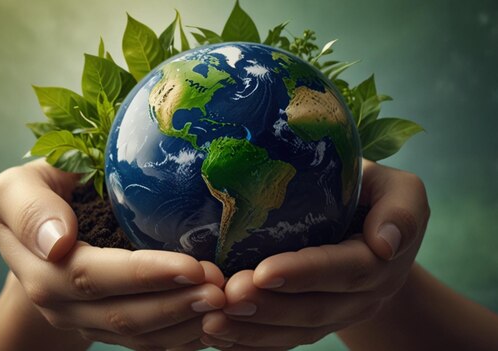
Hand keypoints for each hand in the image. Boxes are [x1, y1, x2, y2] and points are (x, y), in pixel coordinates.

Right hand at [0, 159, 225, 349]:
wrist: (31, 234)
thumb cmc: (32, 196)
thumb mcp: (15, 189)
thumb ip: (29, 209)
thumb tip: (57, 243)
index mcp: (42, 269)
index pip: (95, 277)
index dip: (145, 276)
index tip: (193, 266)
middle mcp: (60, 305)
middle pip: (124, 314)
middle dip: (177, 304)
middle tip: (223, 288)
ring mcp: (83, 321)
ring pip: (139, 336)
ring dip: (185, 324)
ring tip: (226, 304)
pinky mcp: (103, 327)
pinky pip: (145, 343)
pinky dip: (181, 337)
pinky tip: (212, 324)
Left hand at [198, 160, 429, 349]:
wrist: (373, 230)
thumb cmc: (373, 194)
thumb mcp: (399, 189)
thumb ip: (400, 207)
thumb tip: (386, 243)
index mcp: (382, 261)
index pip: (345, 270)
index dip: (305, 274)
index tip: (263, 272)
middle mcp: (363, 297)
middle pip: (315, 309)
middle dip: (269, 307)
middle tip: (227, 296)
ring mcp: (338, 316)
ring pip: (295, 332)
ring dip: (253, 331)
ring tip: (213, 324)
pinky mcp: (315, 324)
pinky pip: (284, 341)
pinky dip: (250, 344)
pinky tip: (217, 338)